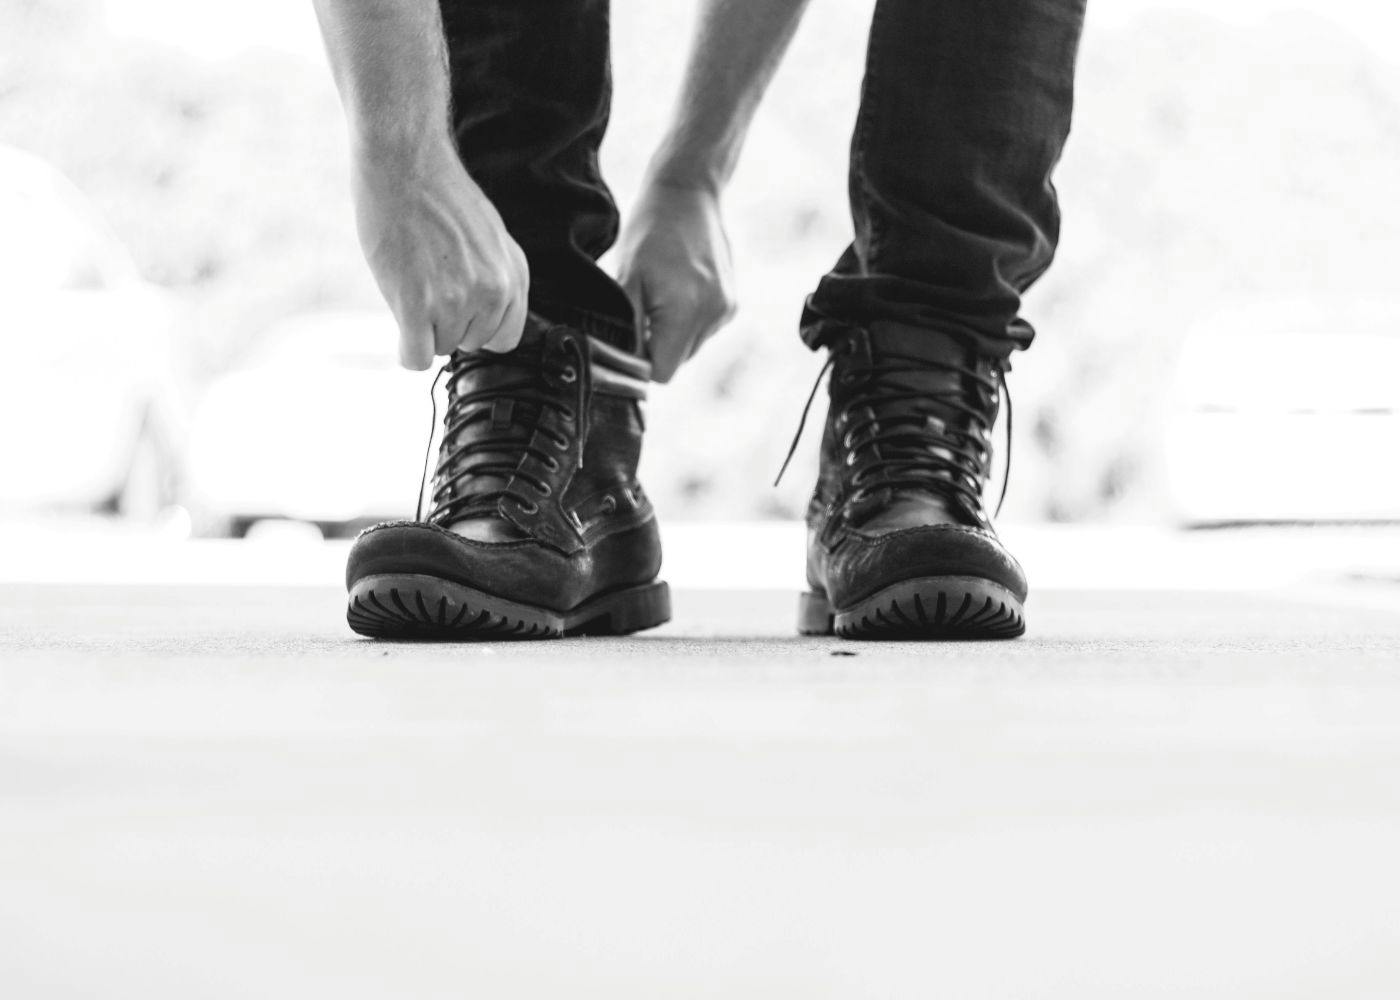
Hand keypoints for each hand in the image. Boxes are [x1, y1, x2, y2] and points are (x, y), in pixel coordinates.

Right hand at [351, 138, 528, 369]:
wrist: (405, 163)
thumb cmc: (441, 196)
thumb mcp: (492, 237)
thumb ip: (497, 278)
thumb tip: (489, 320)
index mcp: (514, 277)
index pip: (503, 338)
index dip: (477, 326)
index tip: (458, 306)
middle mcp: (492, 291)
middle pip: (467, 343)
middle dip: (447, 321)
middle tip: (427, 279)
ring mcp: (455, 299)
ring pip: (438, 348)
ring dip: (421, 324)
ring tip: (412, 279)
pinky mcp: (416, 303)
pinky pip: (415, 358)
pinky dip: (406, 349)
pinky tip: (401, 320)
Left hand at [616, 180, 735, 382]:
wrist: (688, 192)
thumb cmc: (650, 230)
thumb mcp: (627, 276)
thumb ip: (627, 325)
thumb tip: (624, 362)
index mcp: (685, 312)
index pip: (663, 372)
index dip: (642, 360)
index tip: (632, 333)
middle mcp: (712, 315)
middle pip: (678, 360)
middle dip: (658, 343)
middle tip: (644, 304)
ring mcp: (726, 309)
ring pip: (691, 346)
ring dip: (674, 330)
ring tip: (664, 291)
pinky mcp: (731, 303)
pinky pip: (704, 329)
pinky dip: (690, 318)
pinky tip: (681, 287)